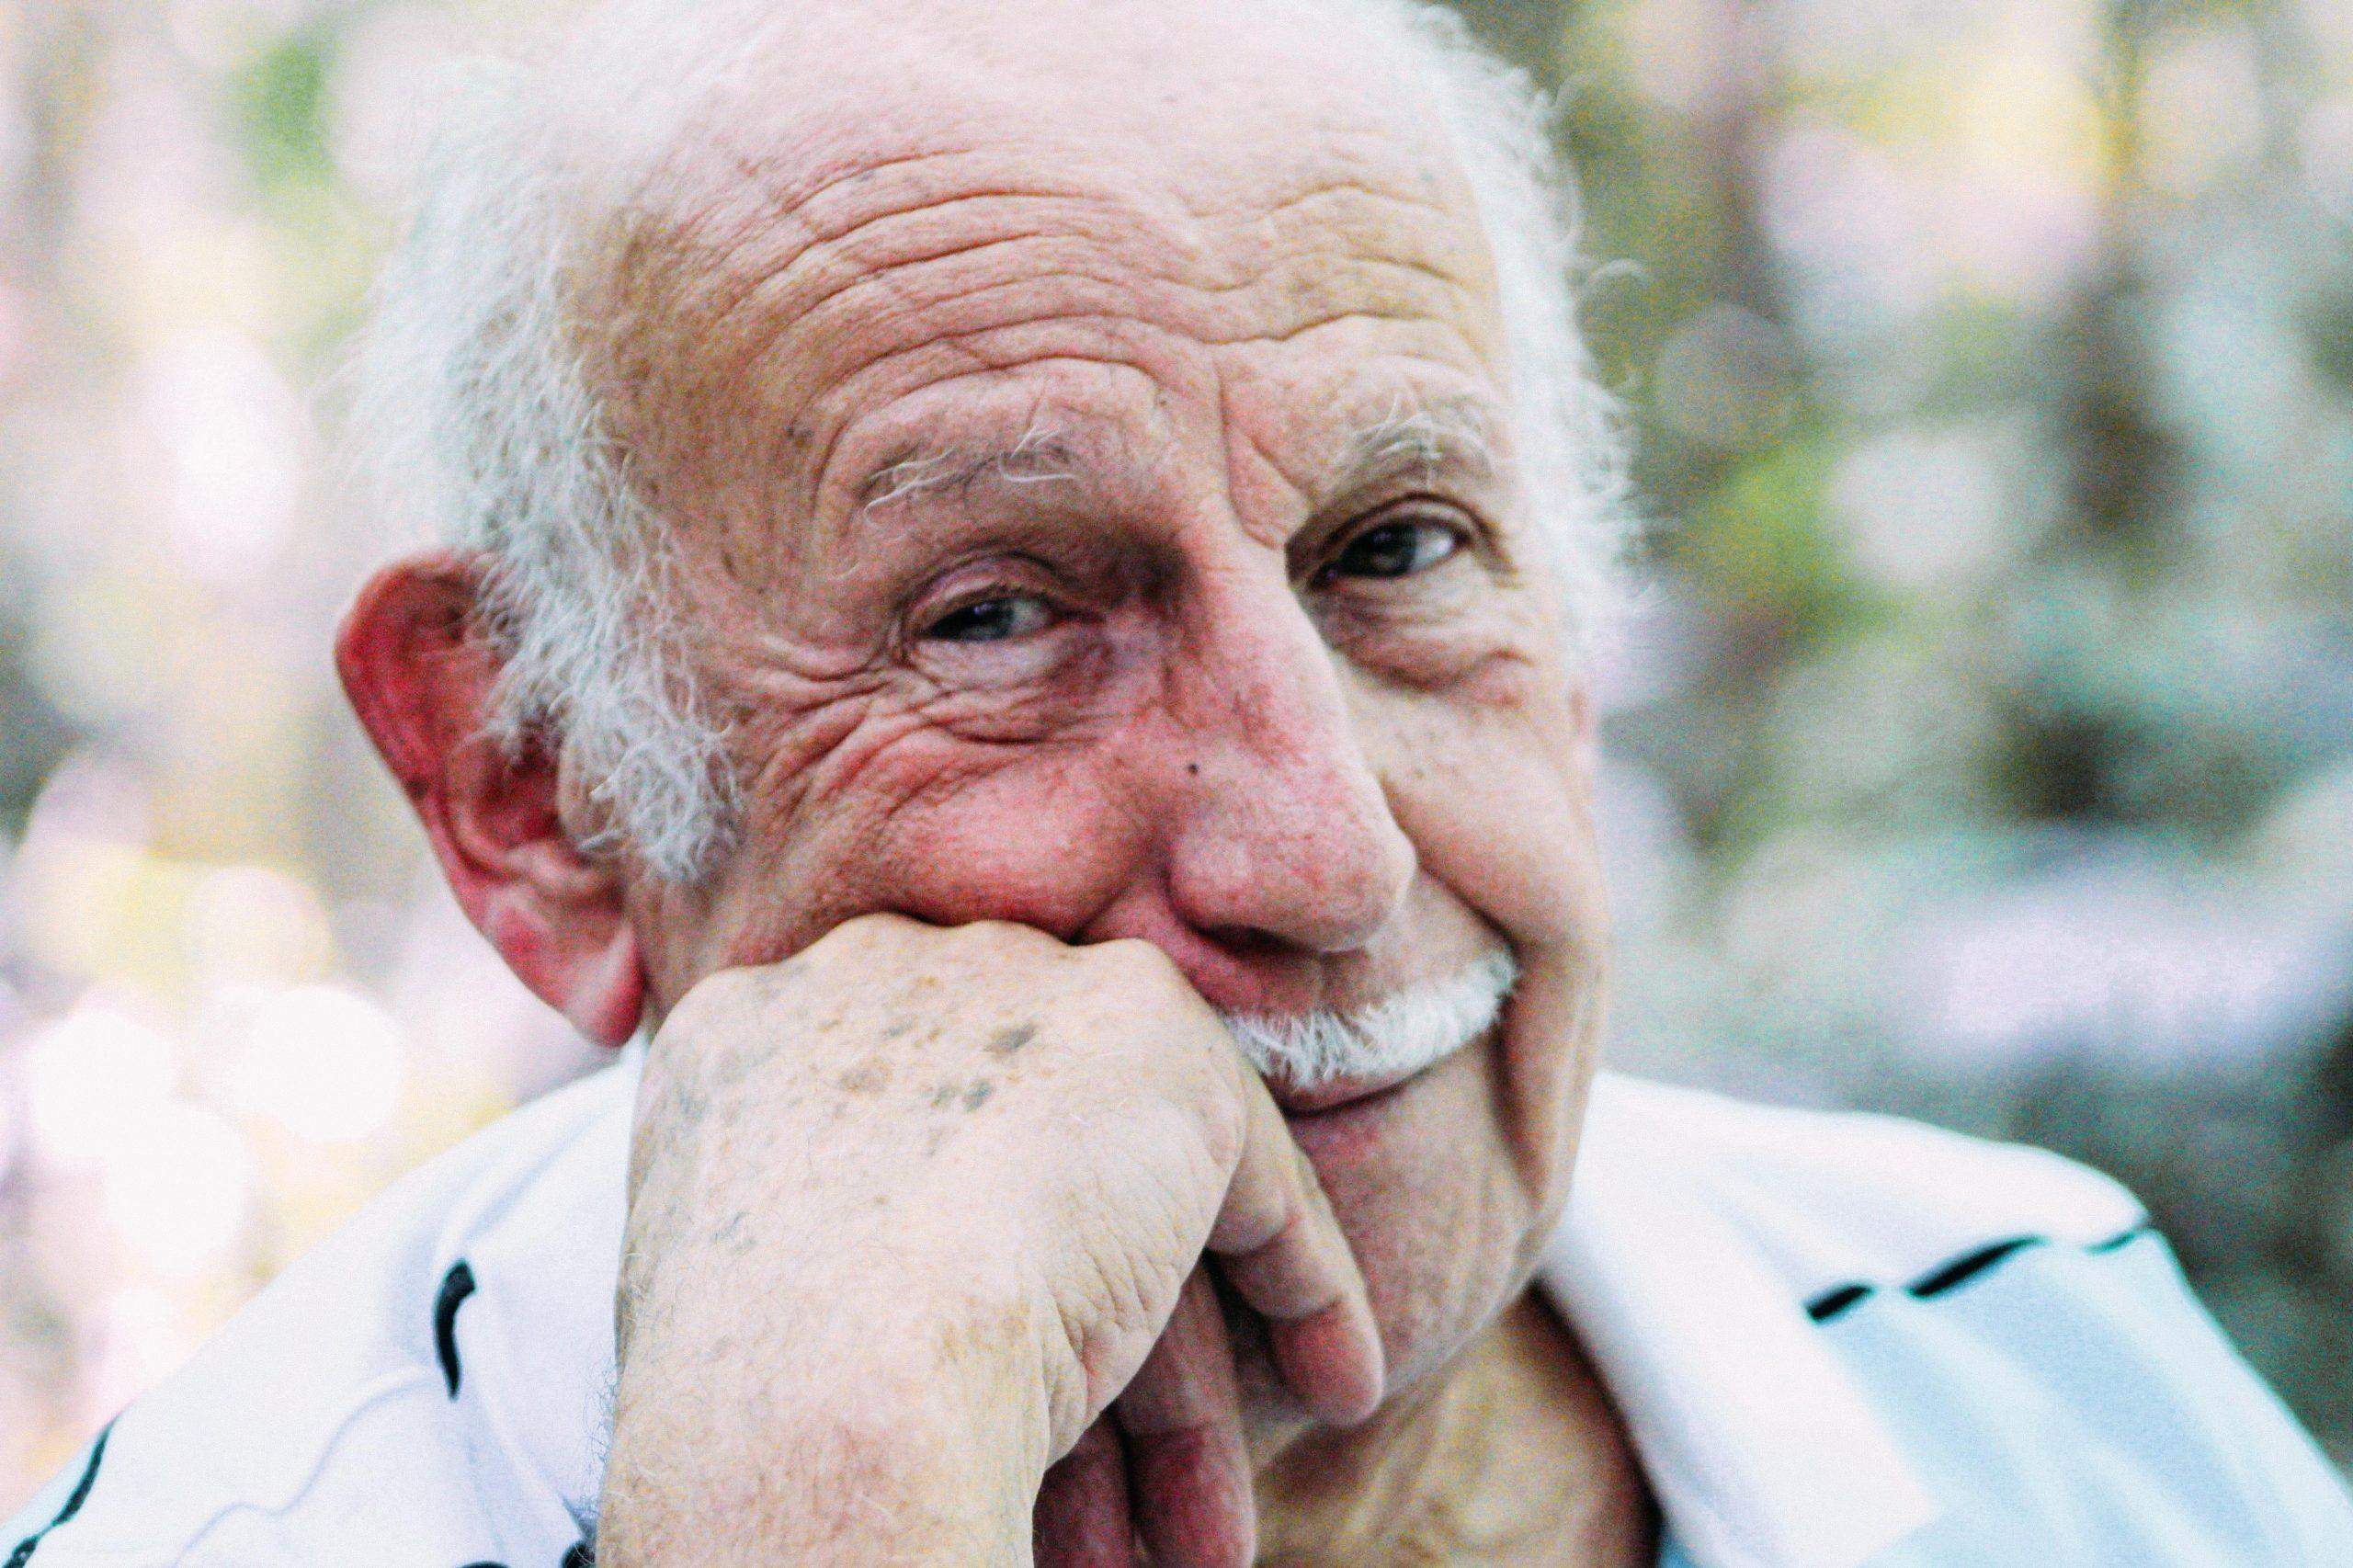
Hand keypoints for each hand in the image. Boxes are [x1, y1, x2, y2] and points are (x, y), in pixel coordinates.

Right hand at [593, 914, 1382, 1566]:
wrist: (823, 1379)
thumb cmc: (750, 1402)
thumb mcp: (729, 1285)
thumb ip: (800, 1232)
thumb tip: (854, 1299)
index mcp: (750, 1032)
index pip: (879, 1114)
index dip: (936, 1235)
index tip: (957, 1349)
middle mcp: (879, 974)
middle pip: (1013, 1143)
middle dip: (1063, 1297)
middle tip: (1090, 1445)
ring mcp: (1021, 990)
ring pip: (1132, 1184)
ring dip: (1183, 1363)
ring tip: (1203, 1518)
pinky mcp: (1157, 1043)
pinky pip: (1254, 1181)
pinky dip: (1304, 1290)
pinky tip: (1334, 1386)